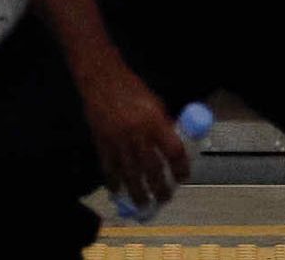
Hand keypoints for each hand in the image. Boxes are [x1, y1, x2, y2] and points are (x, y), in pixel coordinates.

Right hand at [78, 62, 186, 210]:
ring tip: (144, 204)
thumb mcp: (155, 104)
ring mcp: (117, 141)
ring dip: (138, 192)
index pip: (173, 151)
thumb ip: (163, 126)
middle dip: (160, 188)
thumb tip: (171, 148)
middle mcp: (137, 134)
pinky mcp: (102, 143)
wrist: (102, 80)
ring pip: (130, 174)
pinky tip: (118, 191)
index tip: (182, 178)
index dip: (180, 168)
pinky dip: (113, 183)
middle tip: (165, 198)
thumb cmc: (132, 89)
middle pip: (152, 169)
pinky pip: (109, 169)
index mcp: (155, 122)